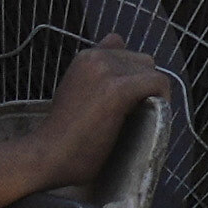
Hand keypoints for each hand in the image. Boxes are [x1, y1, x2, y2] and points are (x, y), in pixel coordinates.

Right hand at [42, 38, 167, 181]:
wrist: (46, 155)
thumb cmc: (60, 135)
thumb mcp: (75, 92)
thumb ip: (94, 76)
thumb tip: (115, 56)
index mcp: (85, 57)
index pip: (123, 52)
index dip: (129, 76)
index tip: (125, 99)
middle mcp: (96, 57)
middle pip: (142, 61)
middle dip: (143, 84)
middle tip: (135, 112)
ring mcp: (106, 71)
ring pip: (151, 72)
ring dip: (152, 93)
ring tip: (140, 116)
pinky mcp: (118, 89)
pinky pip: (157, 83)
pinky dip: (162, 98)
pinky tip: (152, 115)